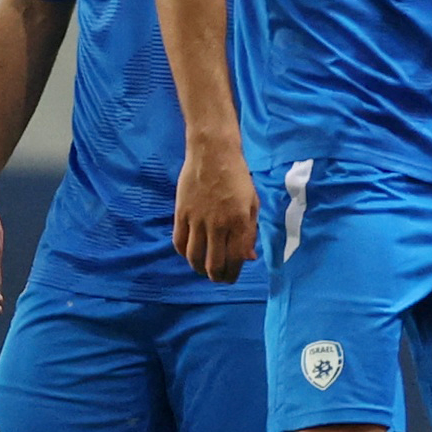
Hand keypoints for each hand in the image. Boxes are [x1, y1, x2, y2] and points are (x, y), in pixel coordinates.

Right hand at [174, 143, 258, 282]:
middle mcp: (218, 224)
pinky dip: (184, 254)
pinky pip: (179, 243)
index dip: (234, 273)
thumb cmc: (238, 177)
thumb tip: (249, 258)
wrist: (213, 153)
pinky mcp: (181, 214)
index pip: (236, 259)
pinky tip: (191, 254)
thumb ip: (250, 231)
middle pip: (214, 264)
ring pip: (194, 258)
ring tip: (204, 270)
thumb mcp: (252, 203)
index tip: (232, 277)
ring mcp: (197, 220)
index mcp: (239, 221)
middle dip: (217, 277)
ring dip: (199, 269)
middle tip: (219, 278)